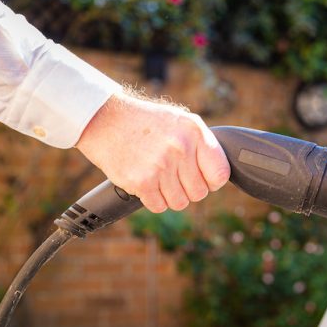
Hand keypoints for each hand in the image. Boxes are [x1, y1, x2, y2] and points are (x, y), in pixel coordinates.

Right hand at [76, 90, 229, 212]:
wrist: (106, 120)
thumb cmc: (147, 123)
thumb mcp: (181, 121)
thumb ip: (202, 145)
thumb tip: (219, 174)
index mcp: (195, 132)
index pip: (220, 174)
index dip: (212, 181)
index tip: (203, 179)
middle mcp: (180, 148)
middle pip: (199, 193)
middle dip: (189, 189)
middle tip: (175, 176)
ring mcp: (160, 166)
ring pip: (180, 203)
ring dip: (170, 195)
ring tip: (159, 177)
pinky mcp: (141, 182)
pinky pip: (159, 206)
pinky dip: (153, 199)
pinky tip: (147, 182)